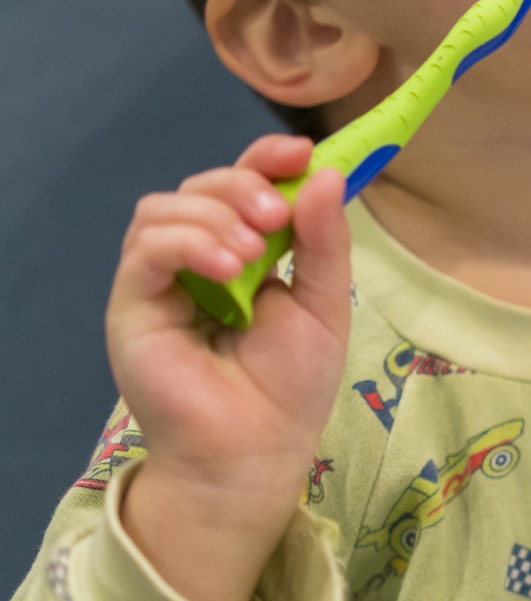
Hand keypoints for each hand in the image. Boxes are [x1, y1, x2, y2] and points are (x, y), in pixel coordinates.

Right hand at [106, 134, 350, 600]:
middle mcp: (198, 257)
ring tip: (254, 255)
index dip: (266, 156)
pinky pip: (146, 249)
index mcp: (246, 249)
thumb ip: (325, 240)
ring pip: (166, 207)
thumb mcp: (324, 303)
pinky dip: (189, 243)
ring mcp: (161, 279)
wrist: (254, 449)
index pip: (244, 183)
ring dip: (215, 216)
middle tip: (276, 217)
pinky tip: (228, 268)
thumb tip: (327, 174)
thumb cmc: (290, 384)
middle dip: (242, 185)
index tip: (298, 151)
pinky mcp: (133, 304)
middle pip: (203, 185)